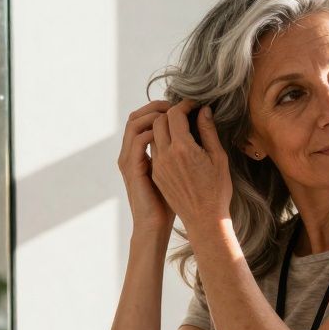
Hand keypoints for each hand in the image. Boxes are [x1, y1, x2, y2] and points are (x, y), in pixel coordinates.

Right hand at [118, 100, 173, 233]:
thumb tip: (198, 119)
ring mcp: (130, 160)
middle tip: (179, 103)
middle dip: (157, 106)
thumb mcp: (179, 168)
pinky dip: (152, 130)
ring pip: (135, 123)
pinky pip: (138, 140)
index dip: (163, 108)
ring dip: (154, 114)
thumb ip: (182, 145)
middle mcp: (132, 153)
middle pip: (137, 116)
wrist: (158, 225)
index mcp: (141, 152)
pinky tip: (170, 131)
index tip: (185, 104)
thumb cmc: (173, 201)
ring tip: (174, 113)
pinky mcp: (132, 168)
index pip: (146, 120)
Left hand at [149, 101, 231, 238]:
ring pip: (154, 135)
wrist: (204, 219)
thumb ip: (208, 131)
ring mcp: (158, 165)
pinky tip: (176, 146)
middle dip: (172, 113)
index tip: (194, 105)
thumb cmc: (217, 189)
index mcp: (182, 148)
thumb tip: (203, 111)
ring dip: (165, 127)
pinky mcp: (156, 175)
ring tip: (181, 129)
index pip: (175, 114)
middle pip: (159, 121)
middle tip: (186, 114)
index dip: (185, 105)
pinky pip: (154, 150)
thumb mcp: (218, 157)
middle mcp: (166, 155)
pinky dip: (162, 142)